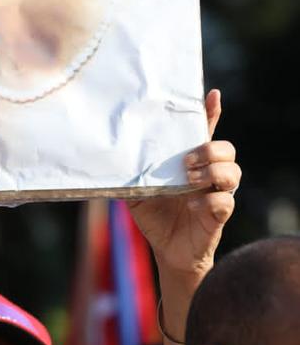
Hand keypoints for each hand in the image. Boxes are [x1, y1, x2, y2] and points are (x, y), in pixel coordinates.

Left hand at [127, 90, 240, 277]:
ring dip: (211, 172)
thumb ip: (131, 174)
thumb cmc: (155, 216)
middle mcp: (208, 175)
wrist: (166, 249)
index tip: (212, 95)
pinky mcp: (220, 214)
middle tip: (186, 162)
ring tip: (189, 181)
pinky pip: (225, 201)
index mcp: (191, 163)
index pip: (205, 133)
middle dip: (209, 149)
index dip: (211, 113)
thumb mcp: (137, 191)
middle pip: (227, 148)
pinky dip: (208, 202)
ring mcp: (217, 194)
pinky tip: (191, 206)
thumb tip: (110, 158)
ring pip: (233, 171)